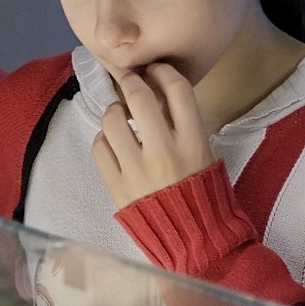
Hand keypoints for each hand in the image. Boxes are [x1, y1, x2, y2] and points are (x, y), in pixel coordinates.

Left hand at [91, 63, 215, 208]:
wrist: (192, 235)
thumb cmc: (201, 189)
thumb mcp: (205, 152)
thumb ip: (185, 124)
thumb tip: (158, 91)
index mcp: (194, 142)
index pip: (178, 91)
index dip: (164, 72)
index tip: (156, 70)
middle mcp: (164, 153)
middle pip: (140, 98)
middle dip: (131, 81)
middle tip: (129, 79)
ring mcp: (137, 170)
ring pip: (112, 121)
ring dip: (113, 111)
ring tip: (119, 116)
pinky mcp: (116, 185)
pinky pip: (99, 148)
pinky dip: (103, 138)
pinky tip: (112, 142)